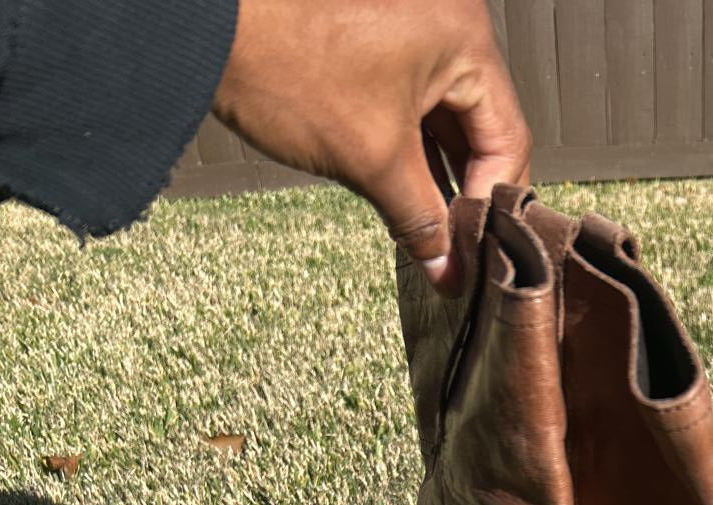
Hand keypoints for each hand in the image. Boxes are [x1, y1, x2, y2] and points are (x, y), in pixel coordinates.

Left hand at [213, 0, 530, 292]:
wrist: (205, 26)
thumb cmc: (286, 70)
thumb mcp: (370, 161)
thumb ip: (421, 220)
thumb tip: (449, 272)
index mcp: (464, 38)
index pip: (507, 138)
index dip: (491, 205)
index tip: (472, 255)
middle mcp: (449, 20)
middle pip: (482, 126)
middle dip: (467, 193)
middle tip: (456, 252)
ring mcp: (414, 24)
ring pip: (448, 118)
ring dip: (440, 177)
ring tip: (430, 233)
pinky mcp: (382, 34)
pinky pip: (417, 101)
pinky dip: (414, 148)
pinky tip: (408, 195)